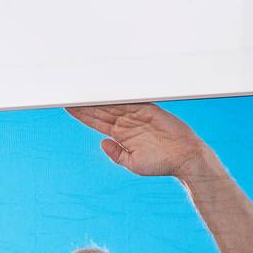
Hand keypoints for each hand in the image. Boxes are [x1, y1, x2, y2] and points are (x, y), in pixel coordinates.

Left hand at [65, 103, 216, 180]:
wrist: (185, 157)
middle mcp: (126, 122)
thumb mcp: (133, 164)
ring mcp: (137, 114)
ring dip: (96, 97)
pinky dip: (118, 94)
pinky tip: (104, 88)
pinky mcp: (148, 108)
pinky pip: (130, 99)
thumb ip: (116, 154)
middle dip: (84, 102)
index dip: (81, 114)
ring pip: (112, 102)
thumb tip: (102, 143)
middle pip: (101, 109)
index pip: (96, 121)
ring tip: (80, 88)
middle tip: (68, 91)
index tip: (66, 106)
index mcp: (121, 135)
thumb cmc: (162, 164)